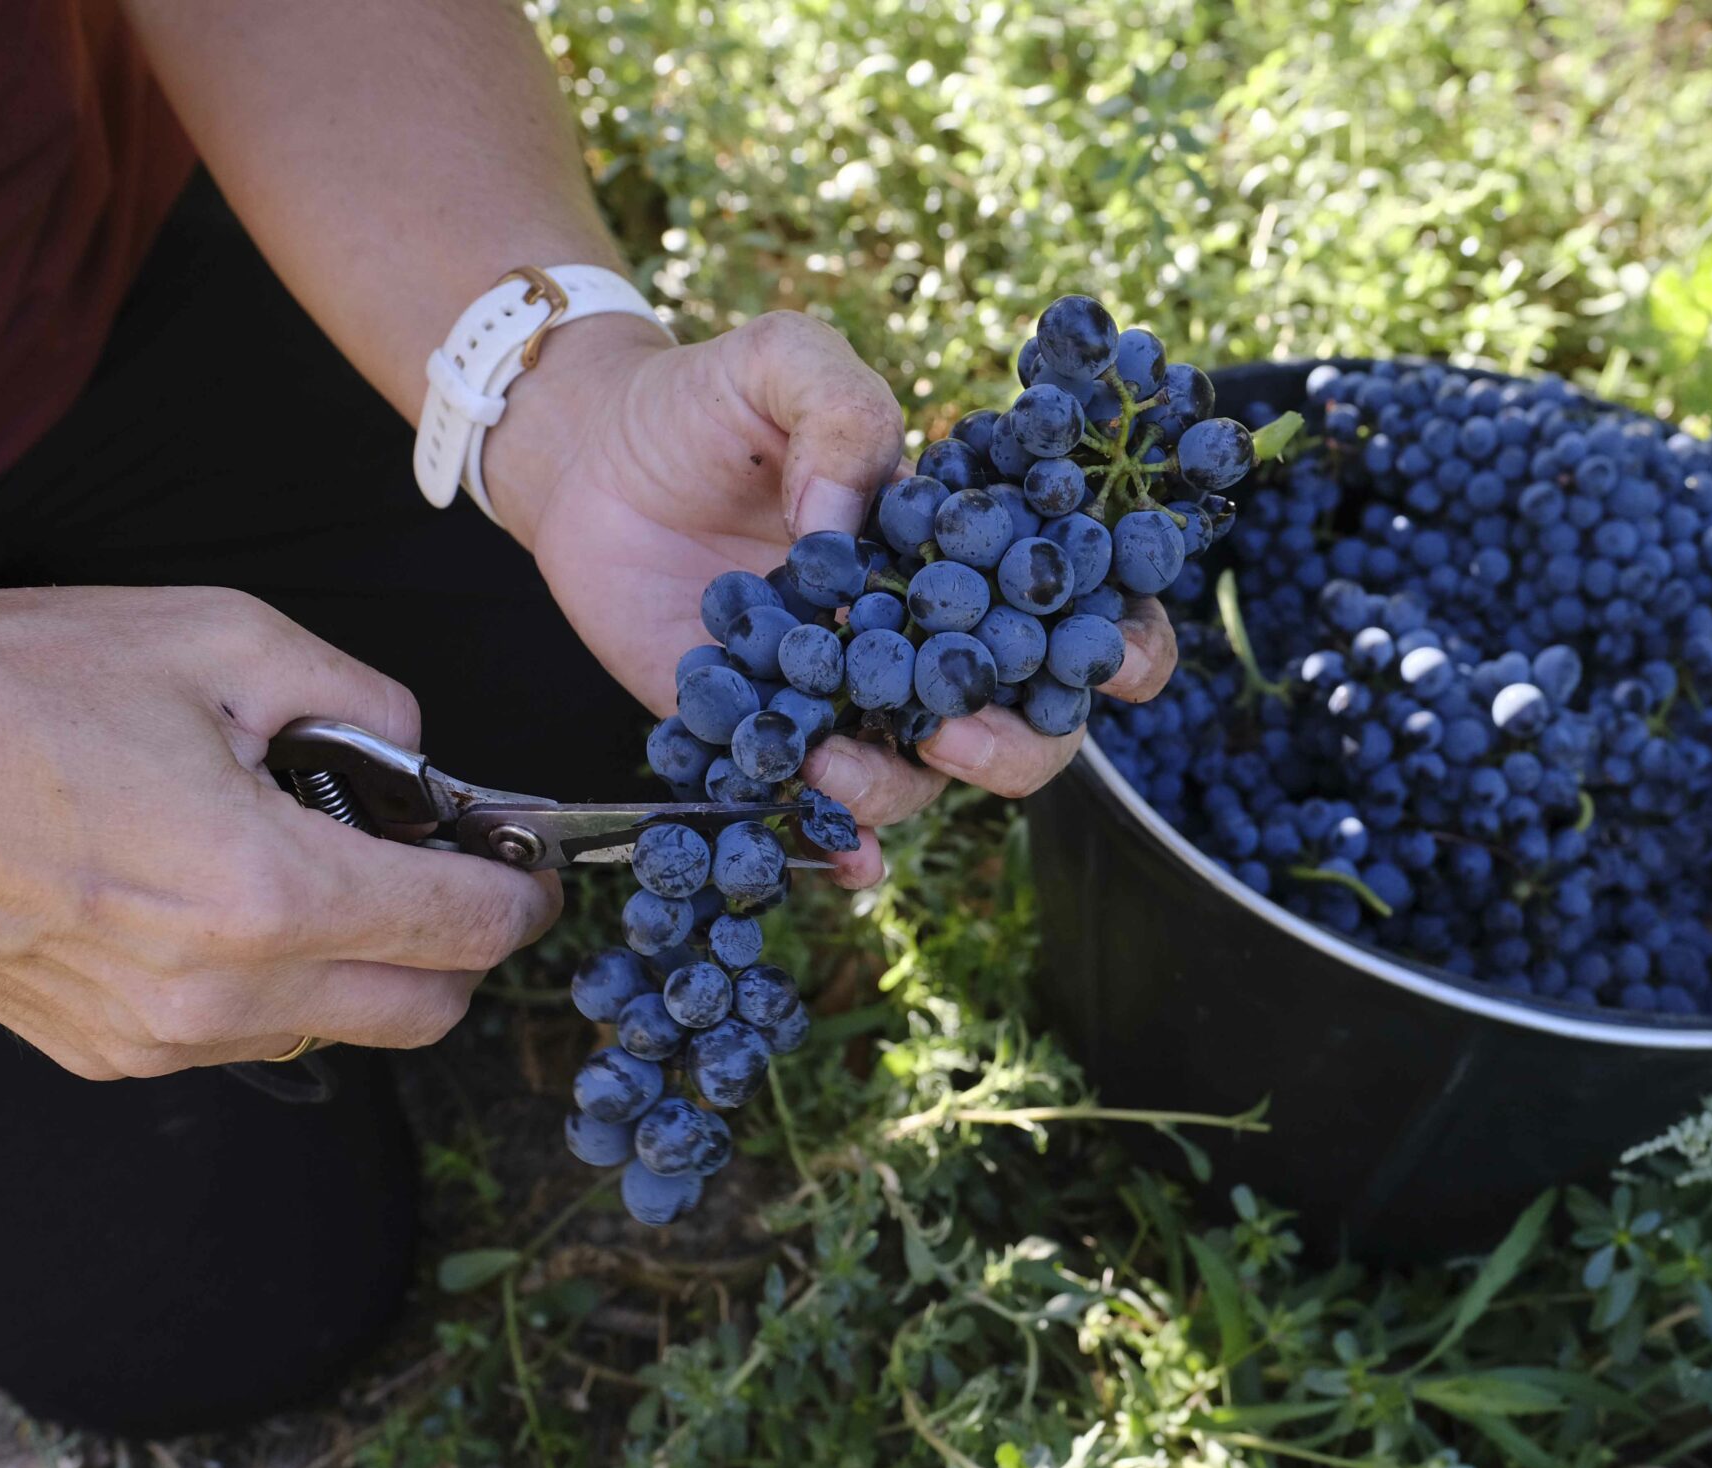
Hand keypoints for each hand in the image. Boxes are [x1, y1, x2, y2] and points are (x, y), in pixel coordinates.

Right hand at [0, 586, 559, 1077]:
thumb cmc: (10, 685)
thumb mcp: (220, 636)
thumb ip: (360, 699)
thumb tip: (420, 753)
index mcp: (266, 892)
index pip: (464, 931)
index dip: (522, 898)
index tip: (531, 870)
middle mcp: (222, 994)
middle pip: (425, 1012)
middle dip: (460, 947)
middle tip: (441, 868)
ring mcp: (159, 1040)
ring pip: (338, 1032)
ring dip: (365, 966)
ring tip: (316, 868)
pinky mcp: (105, 1055)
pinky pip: (247, 1038)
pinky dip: (277, 983)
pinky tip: (227, 902)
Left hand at [485, 312, 1178, 885]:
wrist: (587, 461)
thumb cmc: (707, 404)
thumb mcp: (782, 362)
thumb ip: (841, 415)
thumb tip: (850, 534)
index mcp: (972, 550)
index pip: (1090, 608)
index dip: (1124, 643)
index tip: (1102, 656)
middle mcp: (933, 639)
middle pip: (1033, 725)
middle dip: (1018, 746)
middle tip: (952, 731)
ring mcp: (857, 701)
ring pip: (927, 780)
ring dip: (896, 788)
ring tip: (824, 764)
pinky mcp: (774, 740)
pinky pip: (823, 816)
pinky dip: (838, 850)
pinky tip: (834, 861)